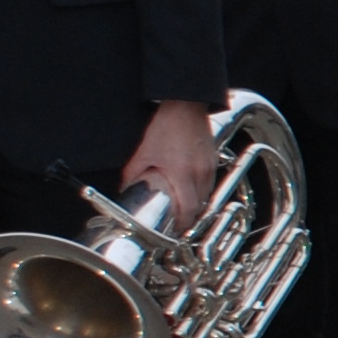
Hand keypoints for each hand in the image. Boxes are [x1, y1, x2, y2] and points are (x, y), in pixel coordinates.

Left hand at [121, 102, 217, 229]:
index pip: (187, 209)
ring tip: (183, 209)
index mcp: (182, 173)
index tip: (176, 230)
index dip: (183, 223)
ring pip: (206, 196)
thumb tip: (124, 190)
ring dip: (196, 205)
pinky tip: (191, 190)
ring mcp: (209, 167)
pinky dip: (201, 191)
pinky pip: (209, 184)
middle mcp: (200, 173)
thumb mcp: (143, 152)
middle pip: (199, 206)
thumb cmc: (165, 127)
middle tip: (177, 223)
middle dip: (189, 217)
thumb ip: (133, 174)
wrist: (184, 107)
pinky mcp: (213, 161)